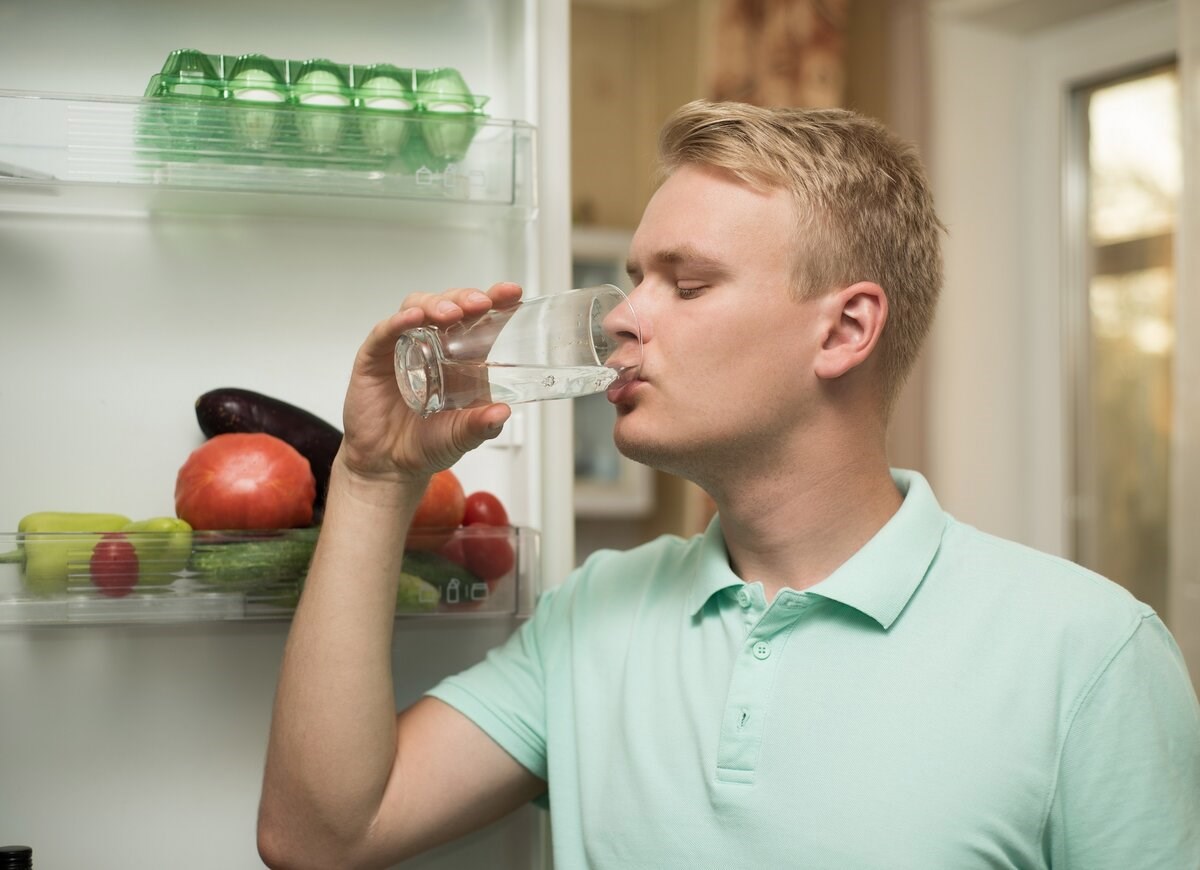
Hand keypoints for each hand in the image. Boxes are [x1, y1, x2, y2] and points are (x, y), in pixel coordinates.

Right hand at [338, 282, 521, 484]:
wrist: (388, 465)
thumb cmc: (427, 444)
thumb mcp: (461, 437)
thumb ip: (481, 426)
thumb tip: (501, 413)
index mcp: (462, 357)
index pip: (479, 319)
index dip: (496, 301)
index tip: (513, 293)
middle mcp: (433, 345)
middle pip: (449, 304)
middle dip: (466, 298)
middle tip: (480, 304)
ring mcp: (403, 347)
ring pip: (418, 307)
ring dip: (436, 304)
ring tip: (450, 313)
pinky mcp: (375, 356)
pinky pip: (385, 331)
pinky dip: (399, 321)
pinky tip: (412, 319)